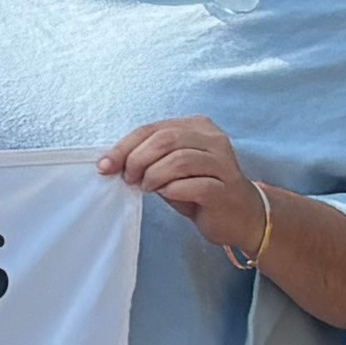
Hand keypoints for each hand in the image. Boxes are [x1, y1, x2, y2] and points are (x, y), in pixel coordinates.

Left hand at [99, 117, 273, 267]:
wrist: (240, 216)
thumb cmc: (201, 190)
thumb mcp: (170, 170)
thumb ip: (148, 159)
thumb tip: (111, 162)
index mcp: (198, 127)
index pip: (153, 129)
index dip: (124, 146)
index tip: (105, 166)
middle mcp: (214, 140)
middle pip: (165, 139)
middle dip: (137, 159)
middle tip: (129, 179)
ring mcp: (224, 163)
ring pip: (179, 159)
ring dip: (153, 175)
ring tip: (147, 188)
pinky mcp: (227, 189)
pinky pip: (194, 185)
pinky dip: (172, 190)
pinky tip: (167, 195)